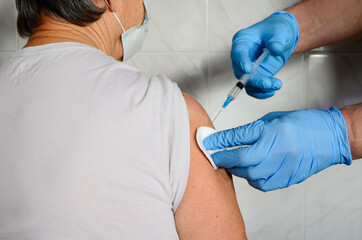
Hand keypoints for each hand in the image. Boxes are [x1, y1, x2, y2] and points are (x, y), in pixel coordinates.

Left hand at [203, 108, 351, 191]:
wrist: (329, 137)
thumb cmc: (301, 124)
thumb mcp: (271, 120)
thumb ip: (249, 132)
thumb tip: (229, 140)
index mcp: (273, 131)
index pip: (238, 138)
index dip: (219, 142)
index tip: (207, 143)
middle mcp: (278, 150)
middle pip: (242, 160)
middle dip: (224, 159)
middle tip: (215, 156)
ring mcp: (284, 167)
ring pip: (250, 175)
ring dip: (237, 170)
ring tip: (233, 163)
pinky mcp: (287, 178)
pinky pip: (262, 185)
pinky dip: (252, 179)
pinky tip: (251, 172)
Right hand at [231, 11, 298, 98]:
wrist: (283, 37)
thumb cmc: (277, 29)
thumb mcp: (279, 30)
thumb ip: (277, 40)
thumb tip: (276, 49)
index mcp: (242, 41)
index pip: (238, 53)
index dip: (241, 62)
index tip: (249, 70)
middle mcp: (241, 56)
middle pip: (241, 72)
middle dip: (254, 80)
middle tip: (267, 83)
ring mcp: (247, 68)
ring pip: (247, 83)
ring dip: (260, 87)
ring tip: (276, 85)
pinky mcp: (255, 76)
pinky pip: (254, 88)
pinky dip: (262, 92)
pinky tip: (272, 90)